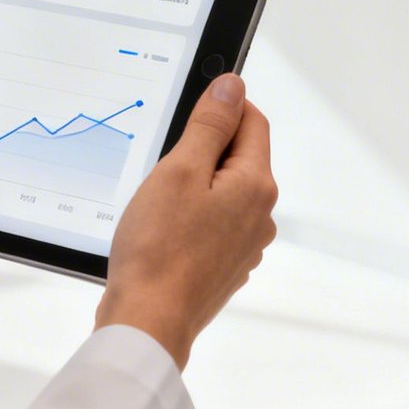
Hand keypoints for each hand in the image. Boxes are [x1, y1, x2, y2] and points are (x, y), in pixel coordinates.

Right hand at [96, 74, 276, 369]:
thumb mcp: (180, 169)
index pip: (252, 122)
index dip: (222, 107)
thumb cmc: (159, 248)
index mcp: (256, 185)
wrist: (148, 322)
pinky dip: (189, 217)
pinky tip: (161, 230)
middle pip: (238, 157)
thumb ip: (210, 124)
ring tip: (158, 203)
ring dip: (194, 186)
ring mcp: (245, 245)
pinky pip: (212, 224)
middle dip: (202, 150)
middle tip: (163, 162)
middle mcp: (260, 215)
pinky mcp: (224, 266)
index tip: (190, 109)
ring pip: (223, 193)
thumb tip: (232, 86)